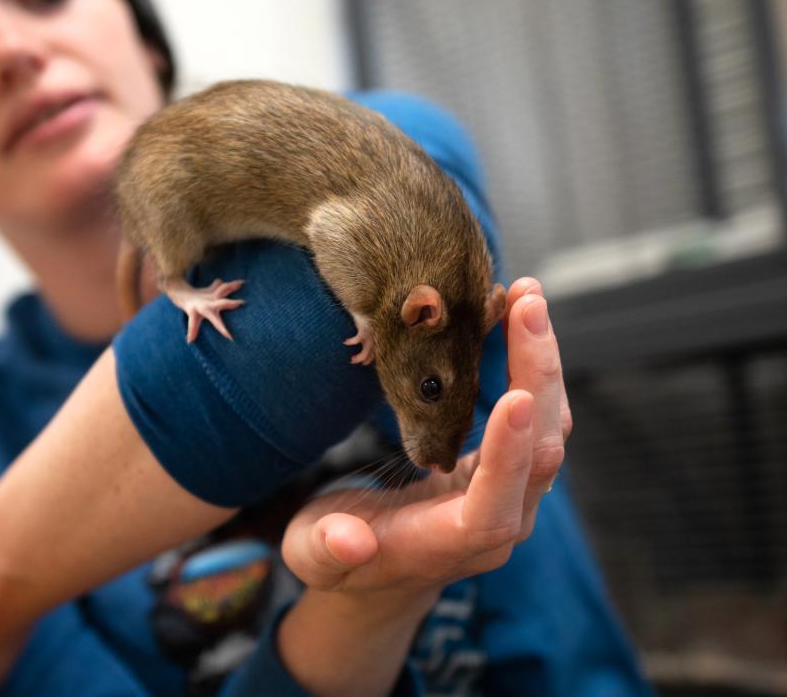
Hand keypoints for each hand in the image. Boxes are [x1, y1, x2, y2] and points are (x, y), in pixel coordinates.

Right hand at [282, 277, 571, 597]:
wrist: (378, 567)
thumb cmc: (339, 557)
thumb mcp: (313, 555)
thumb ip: (327, 549)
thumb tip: (347, 540)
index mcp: (446, 545)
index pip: (493, 508)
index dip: (508, 456)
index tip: (517, 398)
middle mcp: (496, 523)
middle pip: (541, 456)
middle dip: (539, 377)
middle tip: (526, 305)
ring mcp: (512, 494)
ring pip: (550, 428)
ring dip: (541, 360)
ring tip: (527, 296)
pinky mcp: (509, 465)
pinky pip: (536, 416)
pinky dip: (531, 365)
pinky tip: (516, 318)